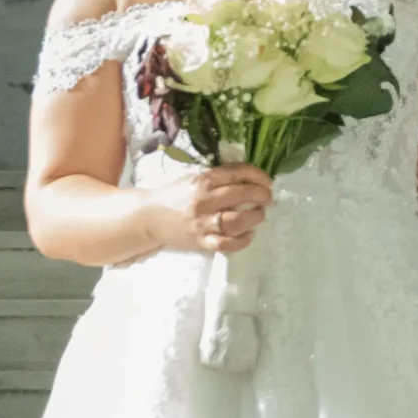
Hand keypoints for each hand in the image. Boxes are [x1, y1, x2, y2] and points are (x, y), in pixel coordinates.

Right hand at [154, 163, 274, 255]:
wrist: (149, 217)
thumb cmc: (175, 195)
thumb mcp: (193, 179)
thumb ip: (218, 178)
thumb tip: (250, 179)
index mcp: (202, 181)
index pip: (236, 172)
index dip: (257, 175)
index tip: (267, 180)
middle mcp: (204, 201)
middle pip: (241, 194)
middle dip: (261, 194)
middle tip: (268, 197)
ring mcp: (203, 223)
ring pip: (237, 220)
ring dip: (255, 216)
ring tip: (260, 213)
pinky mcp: (202, 242)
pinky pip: (227, 244)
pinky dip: (242, 240)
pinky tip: (249, 233)